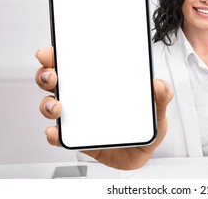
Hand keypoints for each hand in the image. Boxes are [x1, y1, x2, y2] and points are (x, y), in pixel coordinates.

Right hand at [35, 47, 172, 169]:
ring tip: (57, 106)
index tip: (52, 52)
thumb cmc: (143, 127)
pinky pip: (58, 136)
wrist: (141, 155)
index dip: (57, 55)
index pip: (74, 63)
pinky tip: (57, 132)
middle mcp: (82, 97)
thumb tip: (157, 84)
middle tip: (53, 76)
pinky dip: (53, 134)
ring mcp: (76, 117)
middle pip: (54, 81)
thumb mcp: (157, 109)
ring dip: (47, 104)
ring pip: (50, 105)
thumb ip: (162, 95)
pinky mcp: (76, 138)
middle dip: (46, 74)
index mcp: (98, 83)